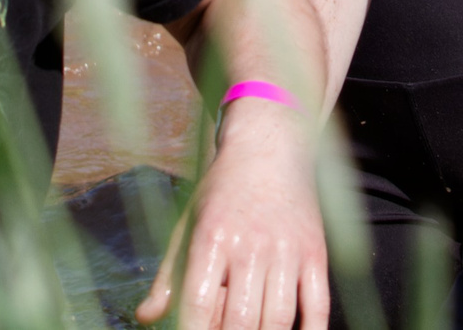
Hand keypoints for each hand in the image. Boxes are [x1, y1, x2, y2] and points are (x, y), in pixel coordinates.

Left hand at [139, 100, 326, 329]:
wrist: (270, 148)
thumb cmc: (222, 192)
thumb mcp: (188, 225)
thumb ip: (168, 276)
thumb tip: (145, 318)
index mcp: (212, 239)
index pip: (199, 306)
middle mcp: (250, 245)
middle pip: (240, 321)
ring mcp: (287, 250)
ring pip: (278, 320)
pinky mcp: (315, 253)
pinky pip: (317, 307)